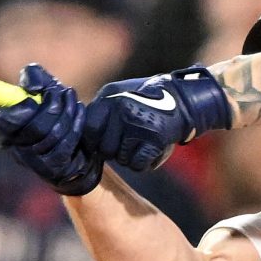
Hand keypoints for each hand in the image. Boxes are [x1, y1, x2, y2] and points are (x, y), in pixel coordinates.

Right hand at [0, 65, 103, 194]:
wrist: (77, 141)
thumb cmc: (53, 108)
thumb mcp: (42, 86)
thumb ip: (33, 76)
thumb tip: (33, 87)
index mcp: (5, 128)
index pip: (6, 120)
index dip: (25, 106)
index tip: (40, 91)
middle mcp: (15, 149)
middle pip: (36, 127)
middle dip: (54, 105)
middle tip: (64, 91)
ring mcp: (34, 162)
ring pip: (53, 135)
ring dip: (68, 111)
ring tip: (72, 98)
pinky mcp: (54, 170)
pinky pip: (67, 144)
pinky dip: (76, 123)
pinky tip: (79, 110)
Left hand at [85, 65, 231, 172]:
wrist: (181, 99)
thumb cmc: (145, 101)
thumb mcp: (117, 96)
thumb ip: (99, 114)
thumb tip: (79, 139)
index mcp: (108, 98)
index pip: (89, 132)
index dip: (94, 143)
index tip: (102, 145)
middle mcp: (120, 109)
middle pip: (105, 150)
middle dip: (115, 151)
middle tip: (128, 142)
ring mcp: (137, 123)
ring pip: (122, 159)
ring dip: (130, 157)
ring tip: (142, 142)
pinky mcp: (154, 138)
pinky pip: (138, 165)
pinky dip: (145, 162)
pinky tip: (151, 150)